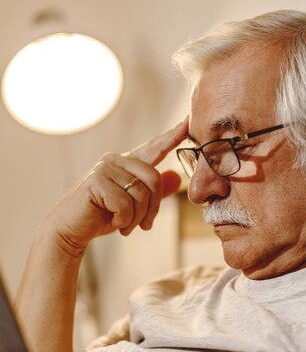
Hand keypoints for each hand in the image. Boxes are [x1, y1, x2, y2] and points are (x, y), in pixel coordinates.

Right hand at [46, 118, 187, 251]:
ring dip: (136, 218)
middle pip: (153, 178)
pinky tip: (114, 222)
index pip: (154, 147)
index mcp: (126, 163)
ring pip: (141, 194)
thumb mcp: (133, 205)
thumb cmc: (101, 216)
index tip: (188, 122)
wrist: (71, 230)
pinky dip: (123, 220)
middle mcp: (116, 160)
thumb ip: (153, 192)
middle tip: (144, 226)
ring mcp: (105, 168)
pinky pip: (125, 204)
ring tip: (125, 226)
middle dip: (153, 208)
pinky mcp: (96, 181)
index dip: (172, 136)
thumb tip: (175, 177)